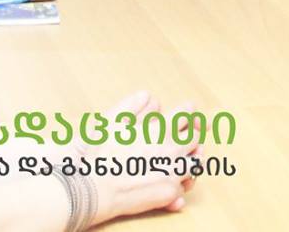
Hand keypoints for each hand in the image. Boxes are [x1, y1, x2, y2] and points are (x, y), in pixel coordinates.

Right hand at [78, 91, 201, 224]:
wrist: (93, 189)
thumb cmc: (99, 156)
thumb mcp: (111, 122)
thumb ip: (132, 106)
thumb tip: (147, 95)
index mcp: (159, 129)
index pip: (186, 116)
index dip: (188, 115)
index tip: (188, 115)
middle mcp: (171, 148)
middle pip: (194, 138)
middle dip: (191, 137)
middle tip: (187, 140)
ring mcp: (172, 171)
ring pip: (195, 163)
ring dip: (190, 162)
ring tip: (182, 164)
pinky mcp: (169, 192)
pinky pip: (183, 187)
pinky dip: (178, 185)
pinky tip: (170, 184)